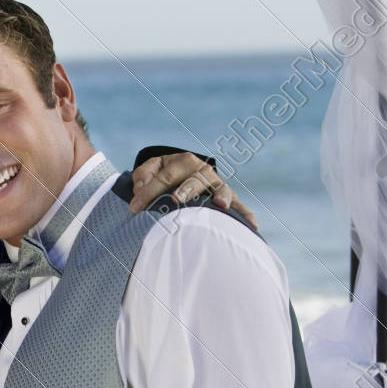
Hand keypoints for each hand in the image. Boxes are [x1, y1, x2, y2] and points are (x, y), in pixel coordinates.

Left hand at [128, 152, 257, 229]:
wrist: (183, 173)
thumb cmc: (163, 175)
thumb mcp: (149, 170)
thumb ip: (142, 176)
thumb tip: (140, 189)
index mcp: (183, 161)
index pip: (164, 176)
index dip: (148, 191)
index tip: (134, 207)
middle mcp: (203, 171)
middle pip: (195, 179)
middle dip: (186, 188)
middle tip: (176, 199)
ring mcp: (217, 185)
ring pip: (220, 188)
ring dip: (221, 196)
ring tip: (221, 205)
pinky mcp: (227, 199)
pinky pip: (239, 206)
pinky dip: (245, 214)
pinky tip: (252, 226)